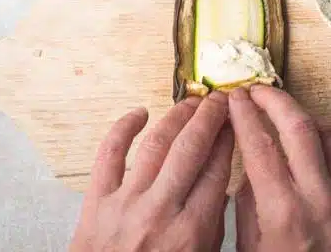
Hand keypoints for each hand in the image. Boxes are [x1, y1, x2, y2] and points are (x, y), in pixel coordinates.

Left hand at [71, 93, 234, 251]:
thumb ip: (212, 222)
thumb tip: (221, 183)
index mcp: (191, 231)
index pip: (218, 168)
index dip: (230, 137)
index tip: (235, 120)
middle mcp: (160, 212)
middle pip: (192, 147)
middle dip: (210, 116)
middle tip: (219, 99)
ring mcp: (125, 204)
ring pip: (156, 144)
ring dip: (177, 116)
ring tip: (191, 102)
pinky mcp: (95, 203)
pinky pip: (109, 155)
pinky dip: (123, 129)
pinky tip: (140, 113)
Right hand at [229, 85, 330, 251]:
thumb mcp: (252, 251)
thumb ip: (247, 207)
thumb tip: (248, 167)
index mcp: (283, 213)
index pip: (260, 146)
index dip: (245, 116)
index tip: (235, 100)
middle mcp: (319, 198)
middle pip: (298, 127)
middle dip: (275, 100)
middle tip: (259, 90)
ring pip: (329, 133)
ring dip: (306, 118)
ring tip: (286, 114)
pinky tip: (324, 133)